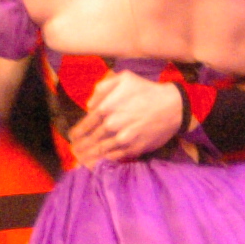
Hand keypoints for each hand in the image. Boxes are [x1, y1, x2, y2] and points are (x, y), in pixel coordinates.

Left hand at [67, 72, 186, 166]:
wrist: (172, 106)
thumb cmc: (146, 90)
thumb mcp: (124, 78)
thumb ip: (102, 88)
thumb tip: (89, 105)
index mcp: (106, 108)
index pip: (85, 125)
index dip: (76, 133)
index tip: (72, 138)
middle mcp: (111, 125)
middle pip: (89, 141)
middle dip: (79, 147)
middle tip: (75, 151)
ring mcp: (122, 139)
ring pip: (99, 152)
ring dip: (87, 157)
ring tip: (80, 160)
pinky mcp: (133, 149)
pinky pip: (113, 159)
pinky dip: (102, 163)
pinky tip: (95, 165)